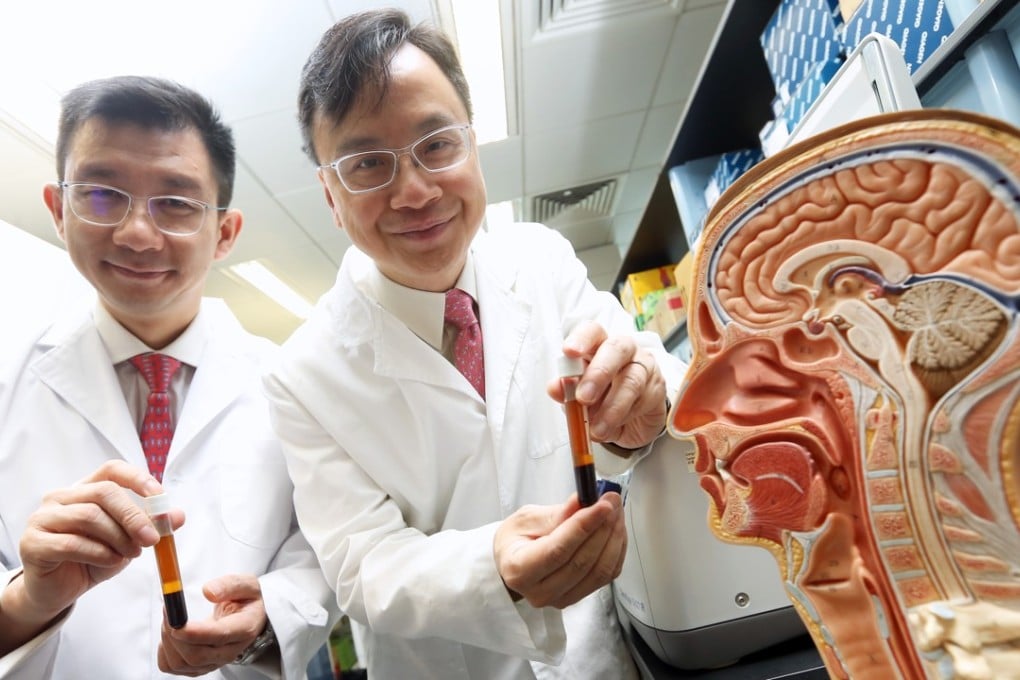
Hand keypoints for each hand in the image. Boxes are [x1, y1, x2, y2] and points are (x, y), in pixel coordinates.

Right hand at [14, 462, 165, 619]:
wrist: (58, 591)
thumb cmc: (92, 559)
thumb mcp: (128, 541)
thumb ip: (151, 526)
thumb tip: (178, 516)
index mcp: (85, 489)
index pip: (112, 470)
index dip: (139, 479)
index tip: (160, 499)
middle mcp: (61, 497)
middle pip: (104, 492)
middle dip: (134, 516)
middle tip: (152, 539)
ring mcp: (43, 518)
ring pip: (89, 515)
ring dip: (118, 537)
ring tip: (130, 554)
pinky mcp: (33, 543)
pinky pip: (72, 543)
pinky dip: (99, 553)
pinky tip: (110, 562)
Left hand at [158, 574, 269, 675]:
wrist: (248, 620)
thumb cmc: (246, 601)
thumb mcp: (247, 585)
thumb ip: (229, 585)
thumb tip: (207, 592)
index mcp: (244, 629)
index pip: (219, 637)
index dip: (194, 632)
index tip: (176, 621)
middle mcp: (229, 652)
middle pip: (196, 655)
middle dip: (174, 634)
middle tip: (168, 610)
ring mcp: (212, 664)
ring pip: (179, 663)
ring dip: (167, 639)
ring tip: (170, 617)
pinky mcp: (196, 668)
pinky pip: (171, 666)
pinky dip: (164, 650)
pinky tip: (171, 634)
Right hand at [494, 492, 625, 608]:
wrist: (513, 561)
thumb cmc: (516, 540)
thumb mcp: (527, 518)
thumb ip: (558, 513)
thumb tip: (583, 501)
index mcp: (520, 570)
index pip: (558, 550)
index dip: (584, 526)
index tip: (602, 505)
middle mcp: (539, 591)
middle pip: (582, 562)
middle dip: (603, 528)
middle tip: (612, 502)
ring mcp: (560, 598)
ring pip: (599, 571)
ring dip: (614, 538)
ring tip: (616, 513)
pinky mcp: (578, 597)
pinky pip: (606, 577)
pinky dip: (616, 551)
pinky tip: (615, 531)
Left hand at [547, 320, 667, 448]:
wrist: (632, 422)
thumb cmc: (602, 399)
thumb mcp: (579, 398)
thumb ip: (567, 391)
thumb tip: (555, 388)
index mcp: (599, 345)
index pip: (592, 331)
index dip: (581, 338)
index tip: (569, 351)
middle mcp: (624, 350)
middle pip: (616, 348)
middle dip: (598, 373)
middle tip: (583, 398)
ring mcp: (644, 367)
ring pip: (631, 380)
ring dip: (611, 407)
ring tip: (596, 429)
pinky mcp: (657, 388)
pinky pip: (642, 401)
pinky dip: (624, 417)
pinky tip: (613, 427)